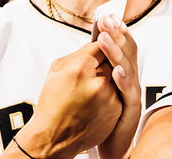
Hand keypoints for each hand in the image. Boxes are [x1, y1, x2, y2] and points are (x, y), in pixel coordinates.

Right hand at [13, 24, 138, 158]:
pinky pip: (119, 92)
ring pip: (117, 75)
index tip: (105, 33)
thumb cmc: (51, 104)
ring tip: (98, 78)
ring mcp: (110, 97)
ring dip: (111, 73)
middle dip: (110, 53)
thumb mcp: (56, 72)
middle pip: (112, 59)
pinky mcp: (117, 110)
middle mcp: (98, 82)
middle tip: (109, 45)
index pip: (101, 44)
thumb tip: (93, 45)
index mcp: (80, 68)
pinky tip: (100, 94)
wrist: (54, 138)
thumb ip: (77, 55)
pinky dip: (113, 90)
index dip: (104, 38)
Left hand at [96, 17, 142, 158]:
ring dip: (117, 51)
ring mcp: (132, 94)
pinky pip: (129, 92)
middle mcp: (130, 80)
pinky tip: (115, 69)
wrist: (107, 143)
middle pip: (129, 52)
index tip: (107, 15)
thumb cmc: (98, 115)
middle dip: (118, 34)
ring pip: (129, 68)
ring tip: (105, 38)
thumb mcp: (96, 85)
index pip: (123, 46)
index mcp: (122, 72)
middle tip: (106, 20)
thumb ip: (97, 66)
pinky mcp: (131, 110)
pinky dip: (123, 80)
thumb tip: (91, 42)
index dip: (117, 30)